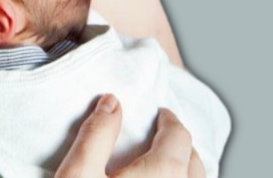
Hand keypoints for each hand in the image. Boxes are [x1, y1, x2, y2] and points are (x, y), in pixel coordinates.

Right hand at [55, 95, 204, 177]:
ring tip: (164, 163)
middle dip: (180, 145)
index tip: (159, 114)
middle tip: (161, 136)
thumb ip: (96, 135)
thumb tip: (111, 102)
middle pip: (195, 163)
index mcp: (164, 174)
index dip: (168, 120)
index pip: (179, 137)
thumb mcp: (77, 175)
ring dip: (185, 170)